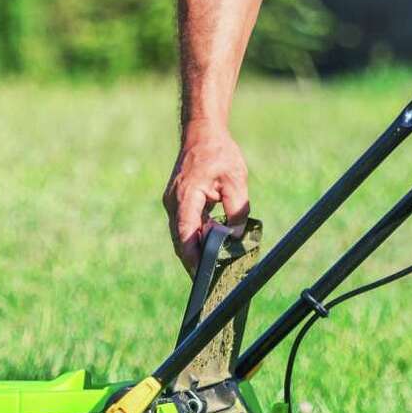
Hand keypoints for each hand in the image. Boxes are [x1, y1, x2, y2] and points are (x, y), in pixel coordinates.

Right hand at [162, 121, 250, 273]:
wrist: (202, 132)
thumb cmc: (219, 152)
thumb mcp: (235, 179)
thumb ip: (237, 209)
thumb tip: (236, 235)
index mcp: (185, 196)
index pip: (186, 234)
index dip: (192, 258)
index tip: (201, 275)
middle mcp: (174, 203)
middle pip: (182, 240)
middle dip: (194, 260)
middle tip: (210, 280)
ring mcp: (174, 203)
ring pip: (184, 234)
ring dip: (197, 248)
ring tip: (214, 265)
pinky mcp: (179, 202)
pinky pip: (187, 225)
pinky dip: (198, 236)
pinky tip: (213, 244)